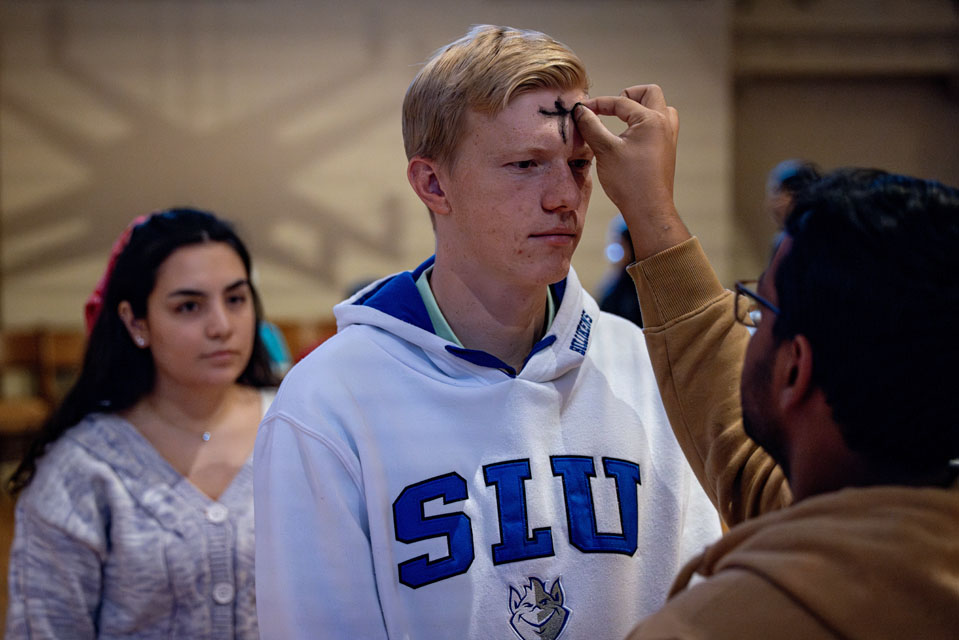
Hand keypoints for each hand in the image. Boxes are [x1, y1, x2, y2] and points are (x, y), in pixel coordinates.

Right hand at [574, 85, 689, 258]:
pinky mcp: (667, 149)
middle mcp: (665, 124)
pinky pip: (659, 124)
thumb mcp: (604, 150)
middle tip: (611, 108)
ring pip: (659, 107)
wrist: (648, 209)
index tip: (582, 110)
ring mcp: (669, 137)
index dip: (599, 103)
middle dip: (628, 96)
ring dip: (641, 108)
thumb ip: (591, 126)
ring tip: (623, 120)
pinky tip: (630, 137)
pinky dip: (644, 123)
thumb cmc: (628, 181)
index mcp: (652, 120)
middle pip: (650, 93)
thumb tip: (580, 110)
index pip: (622, 102)